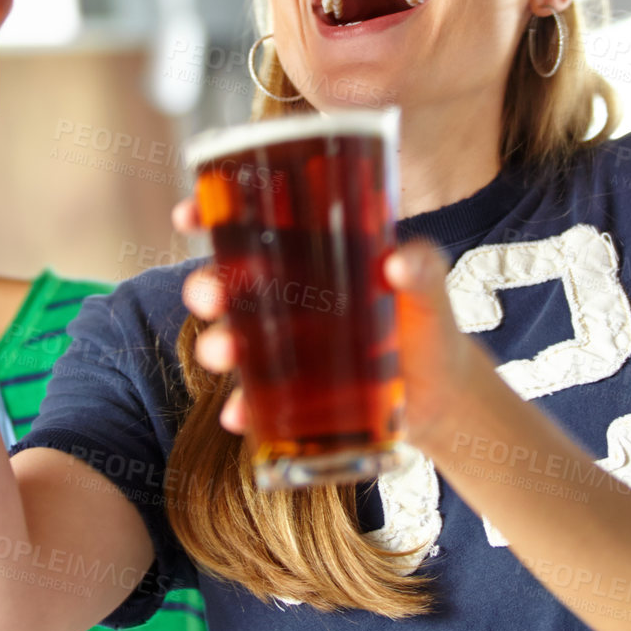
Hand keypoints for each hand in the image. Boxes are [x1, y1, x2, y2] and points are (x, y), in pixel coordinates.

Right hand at [176, 198, 478, 448]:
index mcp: (314, 256)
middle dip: (207, 285)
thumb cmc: (429, 324)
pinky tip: (240, 415)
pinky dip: (243, 408)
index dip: (214, 214)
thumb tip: (398, 262)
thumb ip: (424, 268)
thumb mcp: (431, 290)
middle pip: (229, 283)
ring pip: (231, 340)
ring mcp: (286, 348)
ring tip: (226, 355)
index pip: (254, 226)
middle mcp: (289, 299)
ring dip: (216, 345)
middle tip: (210, 296)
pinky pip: (254, 401)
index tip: (188, 214)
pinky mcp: (293, 395)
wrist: (442, 393)